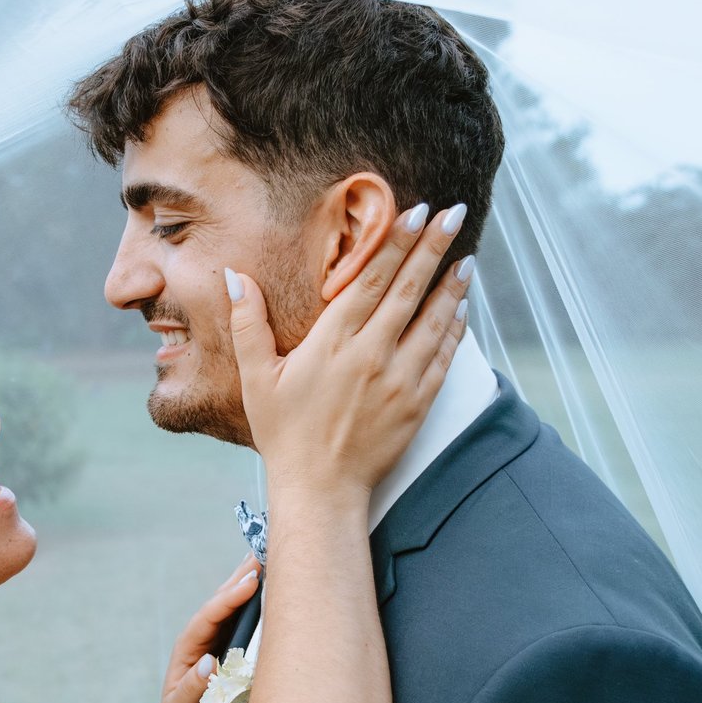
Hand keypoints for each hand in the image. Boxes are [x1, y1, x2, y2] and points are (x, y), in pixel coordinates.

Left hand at [149, 554, 261, 702]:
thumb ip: (192, 690)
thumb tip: (208, 663)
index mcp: (187, 649)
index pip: (209, 617)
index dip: (229, 599)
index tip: (250, 582)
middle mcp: (199, 639)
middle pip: (219, 602)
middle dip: (238, 579)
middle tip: (261, 553)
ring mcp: (212, 641)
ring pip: (229, 606)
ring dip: (245, 583)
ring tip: (263, 557)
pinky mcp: (225, 648)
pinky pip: (238, 619)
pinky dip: (250, 601)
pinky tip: (263, 586)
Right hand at [225, 202, 471, 500]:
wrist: (320, 489)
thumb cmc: (284, 434)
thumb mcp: (257, 379)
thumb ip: (248, 324)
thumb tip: (235, 277)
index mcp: (332, 342)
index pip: (370, 279)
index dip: (395, 242)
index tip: (415, 212)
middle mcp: (371, 355)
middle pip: (408, 289)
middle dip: (432, 248)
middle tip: (453, 213)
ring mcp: (400, 380)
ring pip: (433, 320)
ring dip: (452, 284)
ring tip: (466, 254)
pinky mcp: (418, 403)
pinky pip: (443, 356)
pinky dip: (453, 328)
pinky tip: (461, 307)